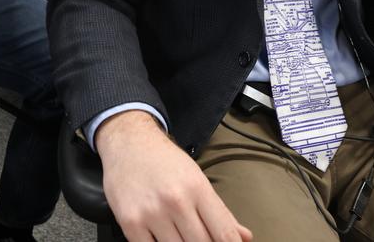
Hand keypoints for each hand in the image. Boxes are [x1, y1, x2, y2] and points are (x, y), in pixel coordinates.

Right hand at [95, 111, 251, 241]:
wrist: (128, 142)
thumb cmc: (165, 161)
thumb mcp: (197, 178)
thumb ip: (221, 211)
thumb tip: (244, 237)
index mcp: (197, 188)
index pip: (224, 233)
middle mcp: (176, 201)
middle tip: (201, 238)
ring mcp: (151, 213)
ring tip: (182, 235)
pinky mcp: (130, 222)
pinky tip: (162, 238)